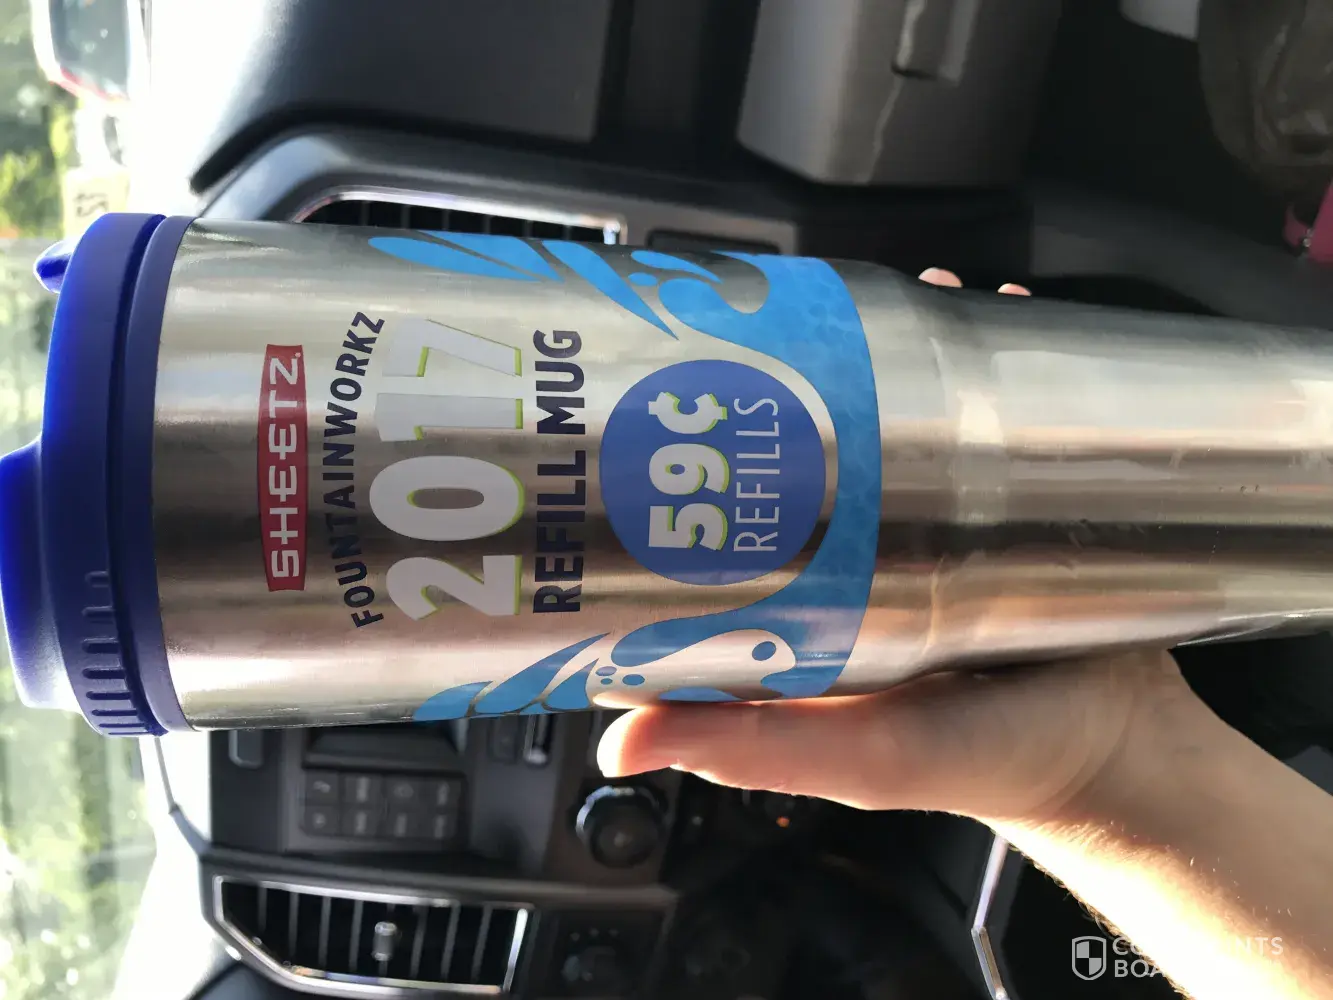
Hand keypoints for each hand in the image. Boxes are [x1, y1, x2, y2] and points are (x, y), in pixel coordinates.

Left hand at [598, 268, 1206, 826]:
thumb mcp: (856, 759)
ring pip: (917, 423)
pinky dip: (1000, 373)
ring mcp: (945, 530)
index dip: (720, 456)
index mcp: (817, 603)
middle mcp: (873, 556)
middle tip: (822, 317)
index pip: (749, 516)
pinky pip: (997, 429)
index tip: (699, 387)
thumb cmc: (987, 766)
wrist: (1124, 756)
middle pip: (836, 447)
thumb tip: (624, 745)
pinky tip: (1003, 315)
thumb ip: (754, 747)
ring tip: (922, 293)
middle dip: (824, 377)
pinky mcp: (1013, 516)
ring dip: (912, 359)